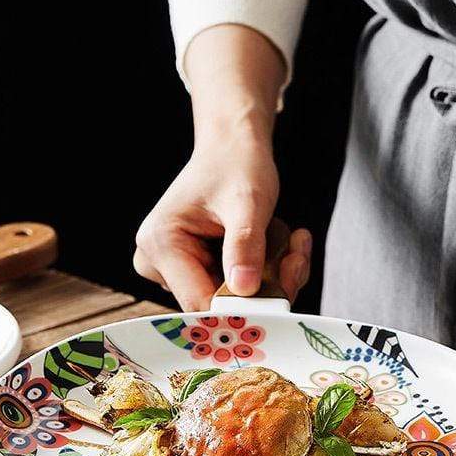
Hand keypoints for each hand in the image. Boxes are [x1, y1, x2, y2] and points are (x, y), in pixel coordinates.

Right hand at [134, 130, 311, 311]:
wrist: (233, 147)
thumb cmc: (236, 164)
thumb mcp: (247, 202)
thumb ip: (244, 244)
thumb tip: (244, 290)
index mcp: (160, 243)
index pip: (199, 301)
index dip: (242, 308)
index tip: (282, 299)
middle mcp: (157, 261)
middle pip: (217, 304)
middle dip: (265, 288)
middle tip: (298, 256)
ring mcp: (173, 268)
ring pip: (231, 300)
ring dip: (272, 279)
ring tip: (293, 244)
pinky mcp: (193, 270)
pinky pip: (234, 290)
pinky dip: (265, 274)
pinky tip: (284, 246)